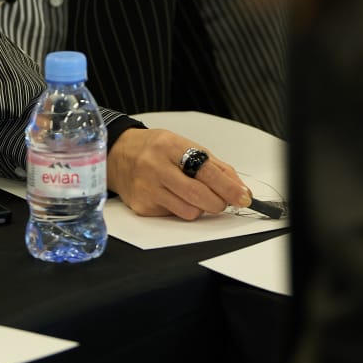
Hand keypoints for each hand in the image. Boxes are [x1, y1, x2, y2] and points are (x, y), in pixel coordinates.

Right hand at [107, 128, 252, 219]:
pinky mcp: (142, 206)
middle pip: (198, 194)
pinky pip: (174, 216)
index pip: (207, 171)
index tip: (243, 197)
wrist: (118, 154)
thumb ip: (214, 166)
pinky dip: (182, 209)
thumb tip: (238, 187)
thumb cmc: (156, 149)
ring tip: (196, 196)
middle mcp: (156, 166)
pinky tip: (175, 197)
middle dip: (218, 203)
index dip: (229, 187)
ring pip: (188, 211)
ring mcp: (147, 188)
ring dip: (201, 208)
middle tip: (224, 202)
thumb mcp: (184, 146)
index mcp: (171, 146)